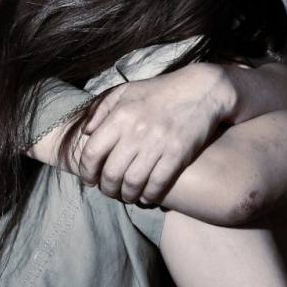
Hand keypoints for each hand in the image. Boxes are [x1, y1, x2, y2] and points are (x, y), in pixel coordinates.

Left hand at [78, 63, 230, 202]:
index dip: (87, 171)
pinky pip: (158, 184)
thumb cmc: (160, 91)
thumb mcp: (126, 91)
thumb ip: (101, 109)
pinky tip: (147, 196)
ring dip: (127, 195)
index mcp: (120, 116)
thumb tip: (85, 132)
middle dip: (107, 188)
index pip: (92, 152)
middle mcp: (136, 131)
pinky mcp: (177, 154)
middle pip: (111, 173)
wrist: (201, 89)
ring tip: (127, 196)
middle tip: (109, 191)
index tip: (90, 179)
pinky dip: (149, 195)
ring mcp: (158, 144)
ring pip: (133, 183)